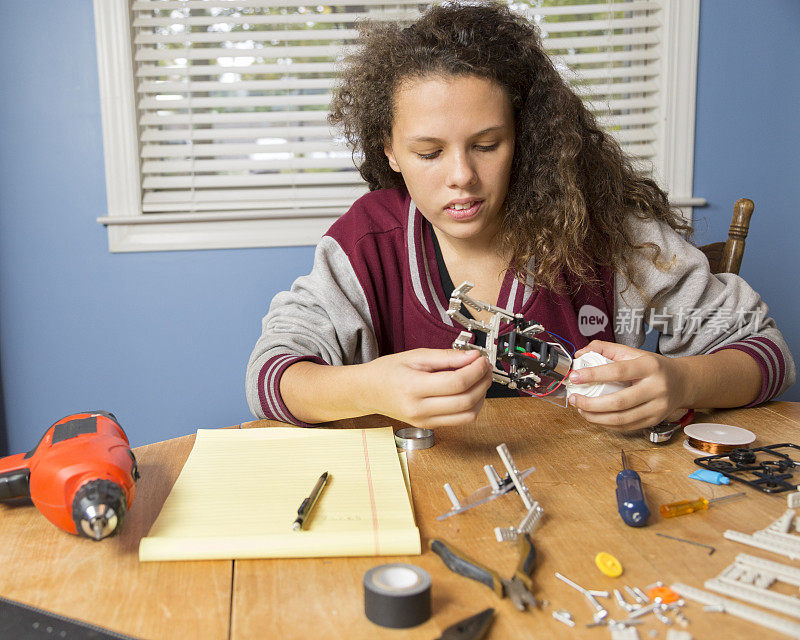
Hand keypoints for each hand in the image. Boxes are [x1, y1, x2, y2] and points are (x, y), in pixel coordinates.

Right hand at [365, 348, 492, 426]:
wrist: (368, 391)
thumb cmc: (388, 371)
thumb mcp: (416, 356)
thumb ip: (446, 357)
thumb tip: (472, 357)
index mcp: (413, 387)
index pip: (456, 383)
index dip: (475, 370)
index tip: (481, 358)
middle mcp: (419, 409)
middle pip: (465, 401)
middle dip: (482, 382)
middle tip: (485, 367)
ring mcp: (424, 421)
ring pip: (467, 415)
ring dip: (481, 396)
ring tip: (480, 378)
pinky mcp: (429, 426)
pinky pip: (460, 420)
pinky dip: (472, 406)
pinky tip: (470, 391)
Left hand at [568, 340, 688, 431]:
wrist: (683, 382)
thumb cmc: (653, 366)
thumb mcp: (633, 352)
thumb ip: (605, 349)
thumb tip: (580, 354)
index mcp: (650, 366)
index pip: (618, 371)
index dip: (594, 375)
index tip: (575, 377)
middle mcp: (656, 388)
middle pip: (619, 401)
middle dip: (591, 403)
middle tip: (574, 399)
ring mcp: (657, 407)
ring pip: (621, 419)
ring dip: (596, 417)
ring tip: (581, 409)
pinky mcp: (654, 421)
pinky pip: (626, 427)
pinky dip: (606, 424)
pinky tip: (595, 417)